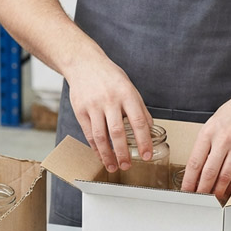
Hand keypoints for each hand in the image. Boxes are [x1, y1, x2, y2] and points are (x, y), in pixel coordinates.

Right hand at [65, 54, 152, 172]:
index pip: (138, 122)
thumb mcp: (129, 87)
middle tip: (128, 166)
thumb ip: (139, 109)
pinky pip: (89, 134)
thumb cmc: (109, 77)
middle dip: (123, 152)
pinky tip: (101, 157)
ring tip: (113, 167)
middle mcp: (110, 100)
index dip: (143, 141)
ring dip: (108, 155)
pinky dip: (96, 148)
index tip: (146, 155)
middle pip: (117, 132)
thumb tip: (149, 129)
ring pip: (100, 136)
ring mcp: (93, 106)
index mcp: (126, 94)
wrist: (83, 63)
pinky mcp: (80, 111)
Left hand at [181, 91, 230, 200]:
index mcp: (208, 133)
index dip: (188, 181)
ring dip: (217, 191)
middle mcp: (223, 140)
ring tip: (212, 197)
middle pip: (209, 173)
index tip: (185, 191)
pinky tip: (227, 189)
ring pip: (225, 177)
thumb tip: (196, 169)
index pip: (194, 163)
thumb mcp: (211, 125)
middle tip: (198, 199)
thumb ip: (204, 146)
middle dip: (202, 190)